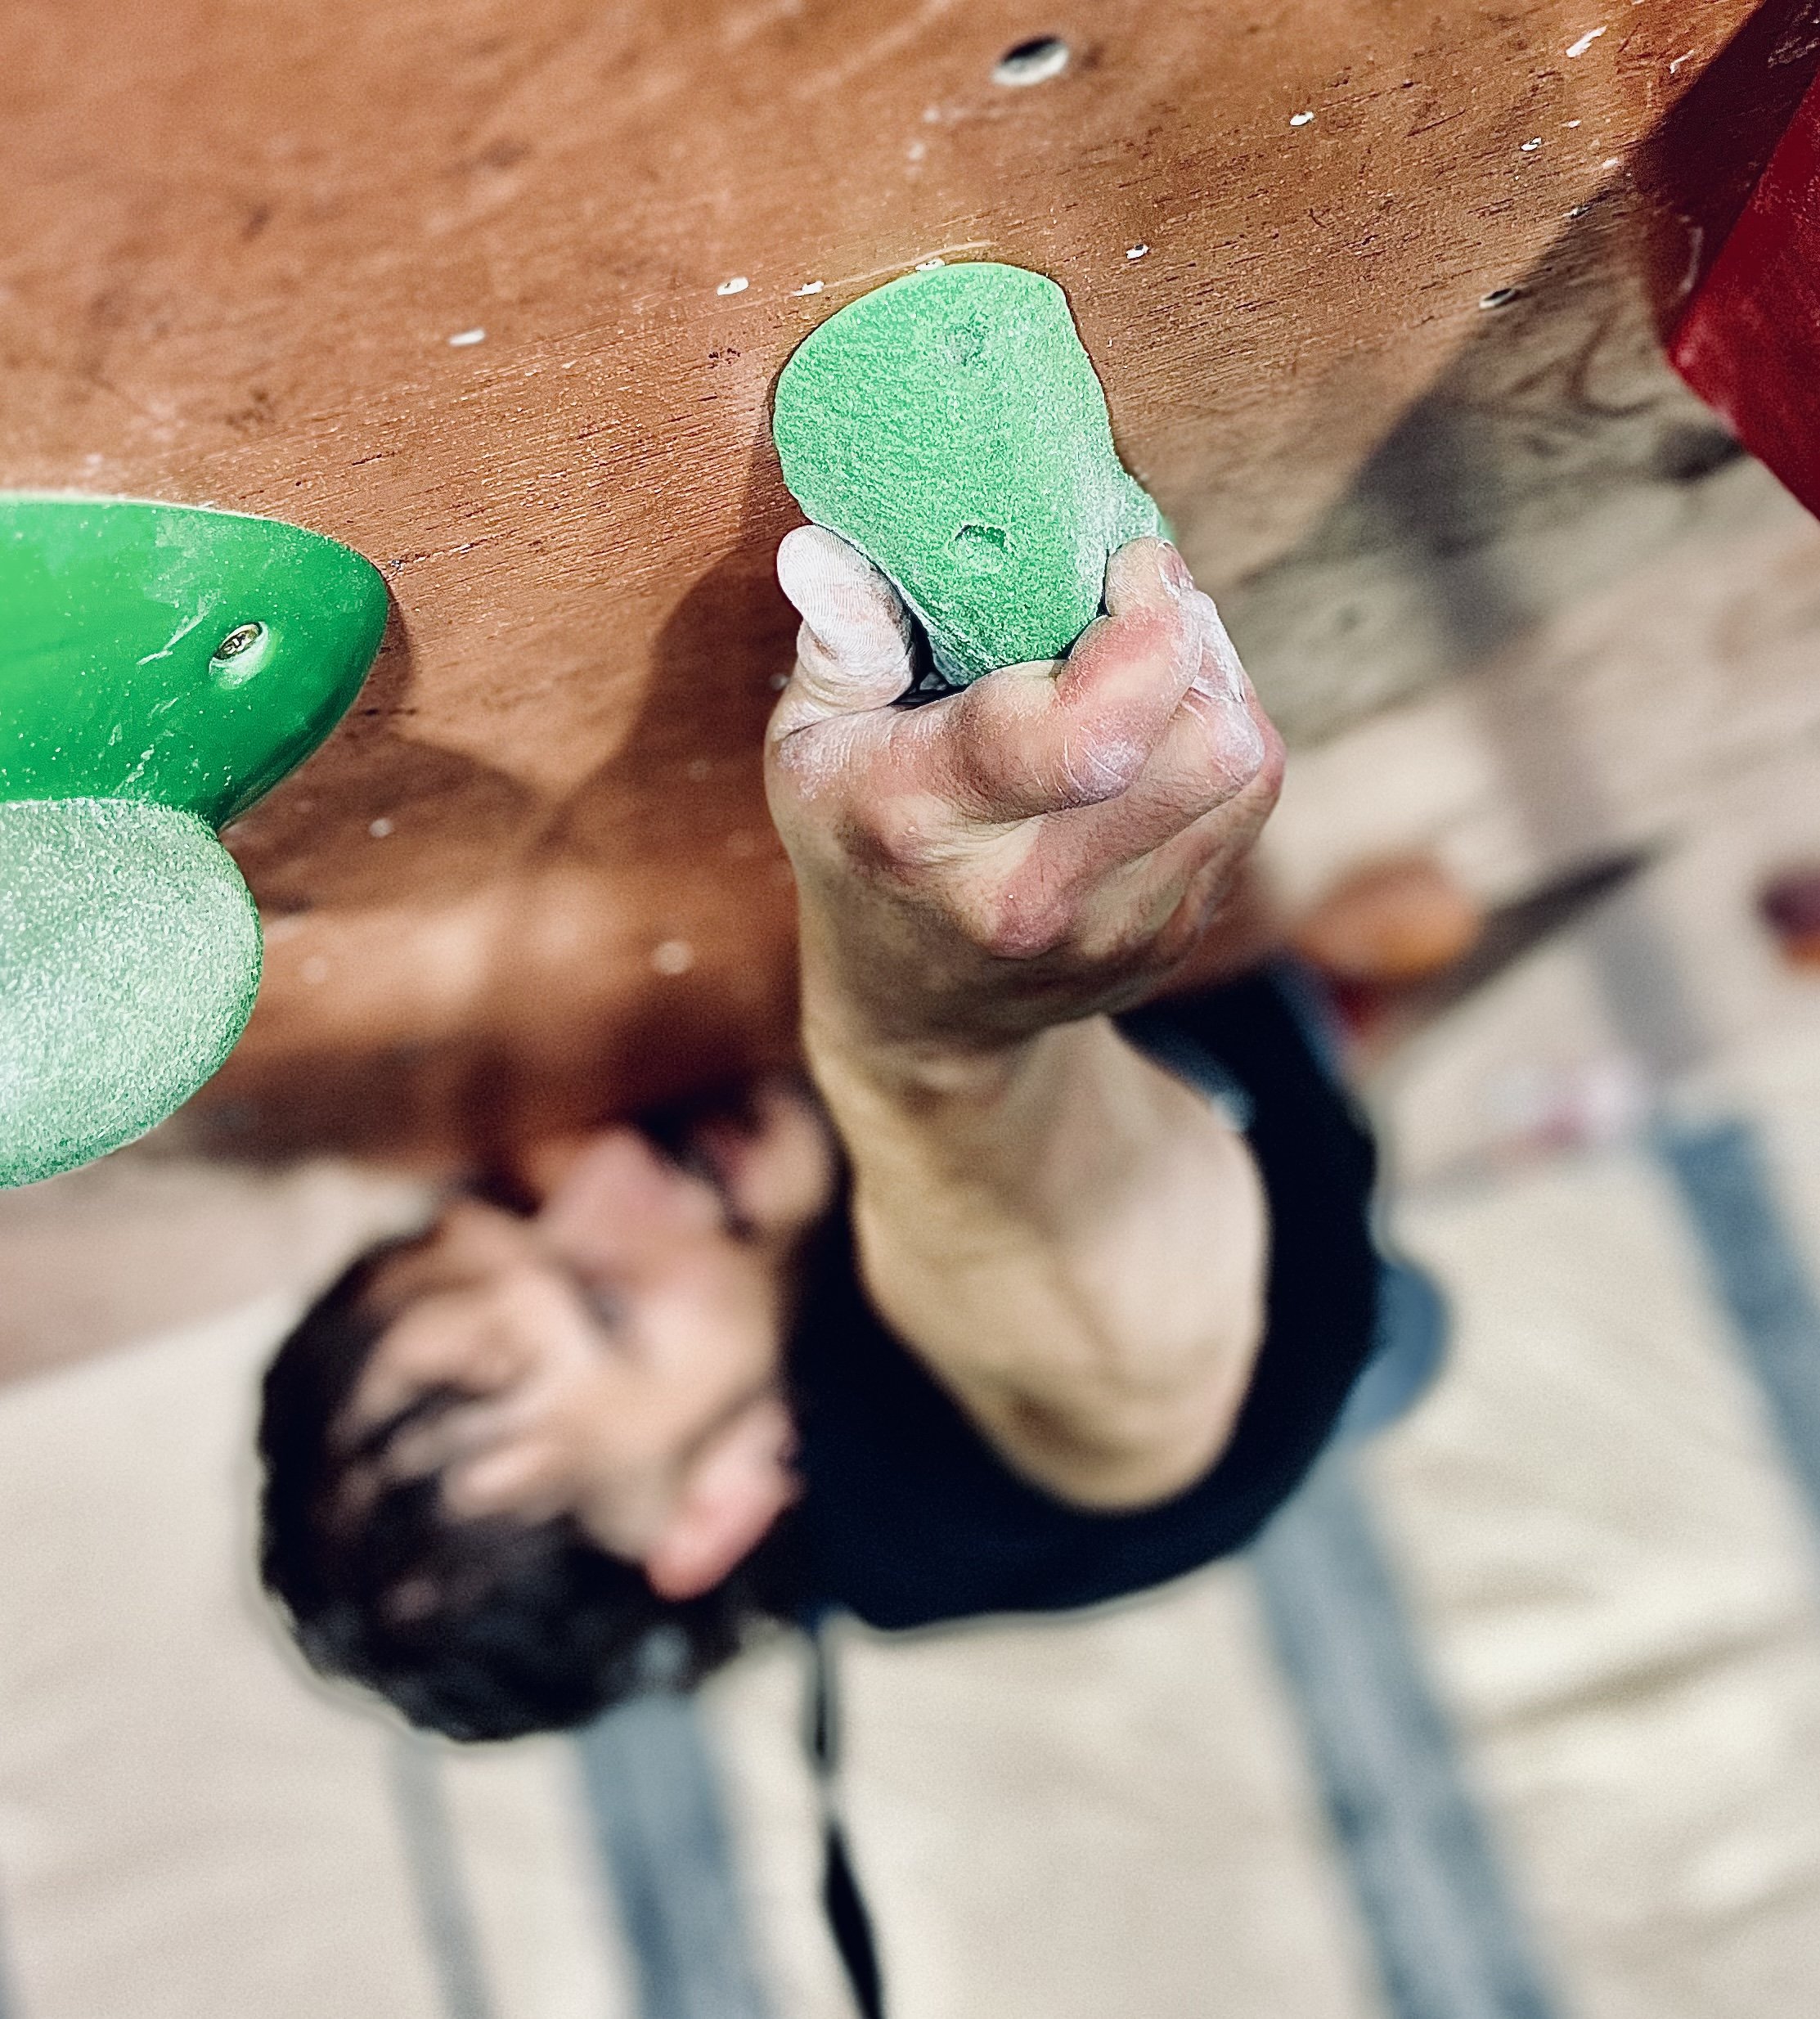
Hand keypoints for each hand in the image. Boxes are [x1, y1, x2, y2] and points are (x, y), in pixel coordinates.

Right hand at [765, 527, 1282, 1067]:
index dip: (1144, 630)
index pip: (1084, 737)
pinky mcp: (1172, 937)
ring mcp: (1113, 927)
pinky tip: (1158, 732)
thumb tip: (824, 553)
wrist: (922, 1016)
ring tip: (1149, 665)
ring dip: (1215, 686)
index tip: (1121, 568)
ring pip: (1242, 765)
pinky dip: (1221, 741)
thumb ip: (837, 646)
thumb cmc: (858, 845)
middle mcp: (1029, 891)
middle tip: (1137, 606)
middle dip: (1191, 640)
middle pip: (1200, 742)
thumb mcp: (809, 747)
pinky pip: (1247, 805)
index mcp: (923, 825)